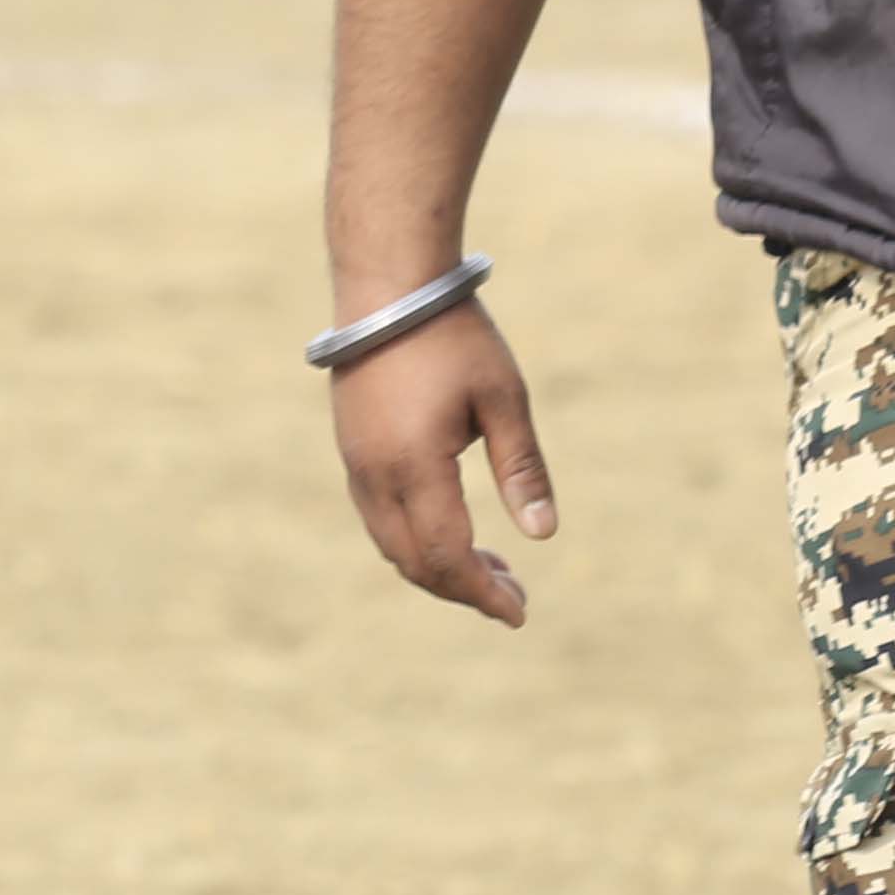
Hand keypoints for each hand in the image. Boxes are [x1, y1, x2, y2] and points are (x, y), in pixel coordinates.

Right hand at [331, 295, 555, 624]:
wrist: (386, 283)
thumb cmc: (452, 334)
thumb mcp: (503, 398)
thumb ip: (522, 468)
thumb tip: (543, 535)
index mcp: (415, 466)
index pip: (447, 556)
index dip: (483, 592)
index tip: (519, 611)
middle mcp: (375, 474)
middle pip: (413, 562)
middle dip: (463, 588)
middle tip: (514, 593)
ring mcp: (356, 462)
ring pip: (390, 543)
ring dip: (436, 566)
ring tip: (491, 566)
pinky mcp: (351, 447)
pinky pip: (377, 516)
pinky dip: (413, 538)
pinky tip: (449, 527)